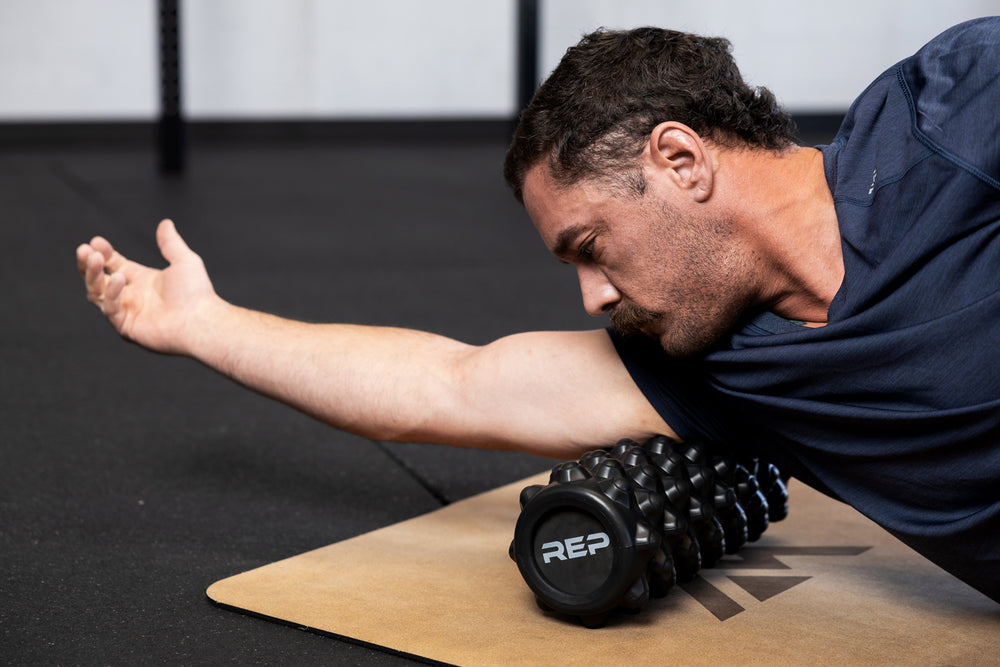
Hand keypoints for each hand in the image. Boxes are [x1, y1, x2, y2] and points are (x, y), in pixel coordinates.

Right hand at [76, 219, 219, 354]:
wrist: (201, 319)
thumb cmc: (196, 293)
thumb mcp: (184, 261)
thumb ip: (170, 243)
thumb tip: (166, 223)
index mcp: (143, 280)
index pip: (114, 265)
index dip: (103, 253)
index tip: (96, 241)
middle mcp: (132, 296)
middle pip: (99, 279)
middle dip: (89, 264)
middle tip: (84, 250)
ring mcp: (127, 312)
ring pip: (97, 293)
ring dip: (93, 275)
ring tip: (94, 259)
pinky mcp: (126, 326)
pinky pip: (109, 309)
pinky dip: (111, 294)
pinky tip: (118, 279)